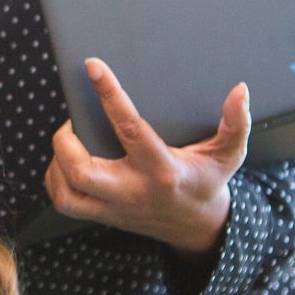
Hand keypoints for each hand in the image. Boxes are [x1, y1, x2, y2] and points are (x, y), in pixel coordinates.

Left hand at [44, 58, 249, 254]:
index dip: (109, 94)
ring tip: (68, 139)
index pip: (129, 128)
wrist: (197, 227)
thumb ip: (236, 123)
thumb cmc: (208, 181)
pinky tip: (66, 160)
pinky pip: (64, 202)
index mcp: (162, 170)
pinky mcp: (101, 217)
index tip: (93, 67)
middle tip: (72, 120)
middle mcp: (133, 191)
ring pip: (66, 193)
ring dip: (56, 162)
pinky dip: (55, 178)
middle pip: (82, 171)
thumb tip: (240, 90)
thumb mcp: (229, 154)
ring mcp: (114, 208)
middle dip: (65, 141)